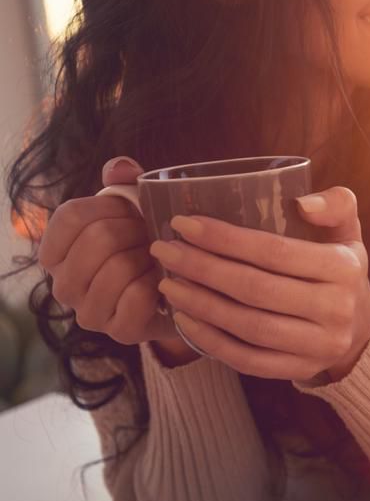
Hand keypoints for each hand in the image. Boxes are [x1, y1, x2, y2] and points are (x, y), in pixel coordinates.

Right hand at [38, 157, 180, 347]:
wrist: (180, 289)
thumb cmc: (147, 243)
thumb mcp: (134, 207)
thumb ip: (123, 182)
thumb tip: (120, 168)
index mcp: (57, 250)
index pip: (71, 216)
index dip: (110, 207)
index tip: (130, 211)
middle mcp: (63, 284)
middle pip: (97, 239)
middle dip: (135, 231)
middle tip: (152, 236)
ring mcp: (89, 312)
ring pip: (117, 269)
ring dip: (150, 259)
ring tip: (159, 260)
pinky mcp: (119, 332)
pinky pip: (137, 297)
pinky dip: (159, 283)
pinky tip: (164, 283)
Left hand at [149, 186, 369, 382]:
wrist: (361, 327)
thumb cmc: (339, 268)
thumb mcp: (348, 230)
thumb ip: (336, 204)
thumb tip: (304, 202)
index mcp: (344, 268)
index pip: (275, 252)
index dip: (225, 238)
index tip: (184, 224)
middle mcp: (336, 309)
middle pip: (255, 288)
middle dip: (202, 268)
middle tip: (164, 250)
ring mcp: (319, 345)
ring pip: (249, 326)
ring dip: (200, 304)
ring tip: (168, 282)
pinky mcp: (301, 370)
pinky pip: (248, 360)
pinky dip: (211, 341)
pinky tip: (185, 319)